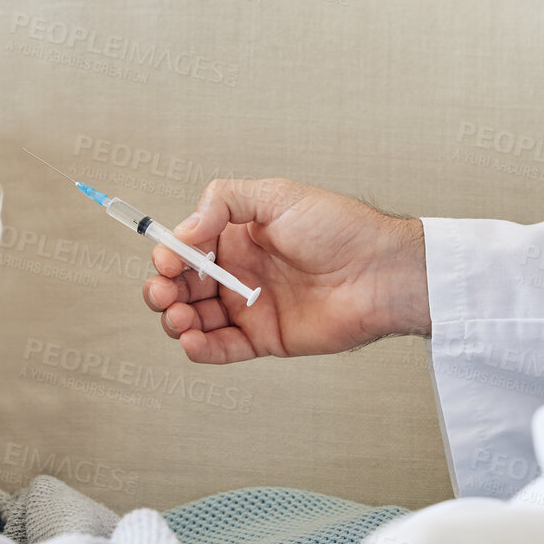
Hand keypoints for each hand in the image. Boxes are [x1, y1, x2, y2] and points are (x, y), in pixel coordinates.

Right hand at [143, 177, 429, 364]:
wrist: (380, 272)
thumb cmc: (340, 229)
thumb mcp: (276, 195)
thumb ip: (223, 202)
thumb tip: (184, 230)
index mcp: (238, 236)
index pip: (187, 248)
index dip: (171, 255)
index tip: (169, 259)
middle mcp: (240, 272)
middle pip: (183, 286)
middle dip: (163, 289)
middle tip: (164, 292)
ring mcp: (250, 307)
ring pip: (195, 318)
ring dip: (175, 319)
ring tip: (179, 317)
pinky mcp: (265, 339)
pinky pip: (222, 348)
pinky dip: (200, 348)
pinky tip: (192, 340)